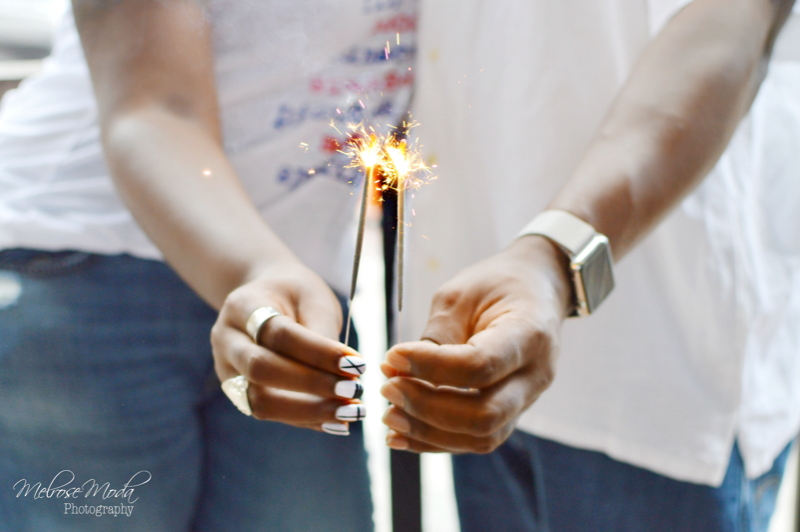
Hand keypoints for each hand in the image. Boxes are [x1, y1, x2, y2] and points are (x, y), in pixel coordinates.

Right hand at [212, 260, 366, 434]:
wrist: (266, 297)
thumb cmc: (295, 295)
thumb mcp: (312, 298)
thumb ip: (322, 333)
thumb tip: (343, 374)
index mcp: (242, 305)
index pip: (277, 334)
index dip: (317, 352)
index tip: (355, 364)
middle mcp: (226, 339)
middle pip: (260, 369)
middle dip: (311, 384)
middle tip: (354, 388)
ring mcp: (226, 369)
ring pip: (259, 401)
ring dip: (308, 411)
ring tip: (350, 411)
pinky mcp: (237, 392)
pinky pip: (270, 413)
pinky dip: (305, 419)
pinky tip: (337, 421)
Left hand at [380, 236, 570, 451]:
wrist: (537, 288)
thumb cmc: (497, 284)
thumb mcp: (462, 294)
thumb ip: (436, 335)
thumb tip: (398, 372)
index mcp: (529, 335)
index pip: (479, 365)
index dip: (430, 367)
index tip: (391, 356)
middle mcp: (536, 375)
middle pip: (484, 415)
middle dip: (428, 408)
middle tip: (387, 388)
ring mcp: (527, 399)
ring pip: (481, 437)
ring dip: (428, 432)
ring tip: (389, 414)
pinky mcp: (511, 413)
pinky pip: (475, 439)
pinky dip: (435, 440)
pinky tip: (400, 433)